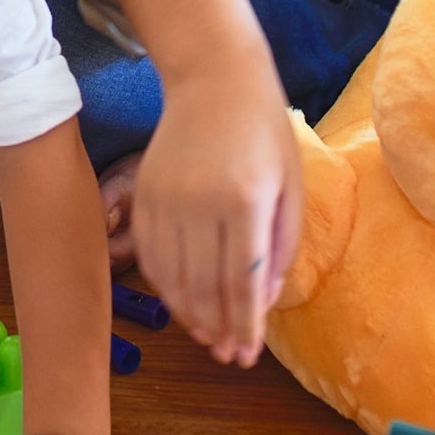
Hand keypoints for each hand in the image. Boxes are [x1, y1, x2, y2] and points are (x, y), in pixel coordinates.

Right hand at [131, 52, 303, 366]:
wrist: (216, 79)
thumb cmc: (264, 132)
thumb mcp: (291, 184)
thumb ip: (281, 246)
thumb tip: (263, 301)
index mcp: (247, 199)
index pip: (243, 280)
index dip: (244, 325)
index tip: (247, 354)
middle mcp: (202, 201)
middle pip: (205, 286)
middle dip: (218, 329)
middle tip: (229, 355)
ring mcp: (167, 197)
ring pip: (173, 277)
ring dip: (190, 315)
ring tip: (207, 337)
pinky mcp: (144, 193)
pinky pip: (149, 255)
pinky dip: (163, 287)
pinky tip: (181, 303)